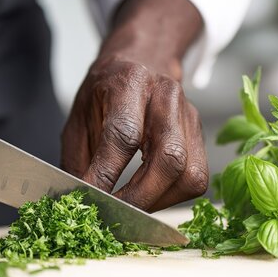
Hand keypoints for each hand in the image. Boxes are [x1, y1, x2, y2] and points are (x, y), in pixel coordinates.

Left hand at [61, 0, 207, 211]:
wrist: (142, 61)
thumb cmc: (106, 91)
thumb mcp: (79, 117)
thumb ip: (79, 159)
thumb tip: (78, 202)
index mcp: (129, 83)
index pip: (123, 136)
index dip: (106, 175)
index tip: (89, 200)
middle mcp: (166, 96)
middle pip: (169, 158)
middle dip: (139, 198)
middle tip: (114, 216)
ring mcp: (189, 115)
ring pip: (190, 174)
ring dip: (158, 202)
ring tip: (131, 209)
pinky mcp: (199, 134)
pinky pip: (196, 178)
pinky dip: (171, 197)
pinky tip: (149, 196)